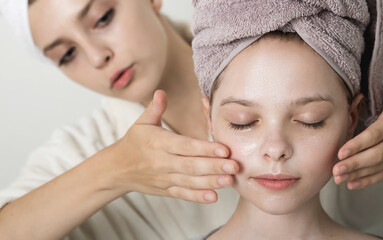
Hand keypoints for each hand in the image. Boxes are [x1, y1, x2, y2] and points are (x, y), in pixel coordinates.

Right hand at [106, 90, 238, 202]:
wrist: (116, 169)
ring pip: (189, 182)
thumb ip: (155, 108)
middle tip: (234, 166)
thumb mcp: (141, 123)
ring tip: (229, 181)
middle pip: (191, 165)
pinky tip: (213, 196)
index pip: (185, 146)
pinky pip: (182, 194)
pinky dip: (197, 197)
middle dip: (214, 166)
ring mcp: (164, 178)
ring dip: (210, 182)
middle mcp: (162, 162)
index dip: (205, 149)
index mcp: (159, 143)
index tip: (224, 149)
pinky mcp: (165, 190)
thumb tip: (161, 92)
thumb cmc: (133, 143)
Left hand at [333, 64, 382, 188]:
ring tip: (339, 178)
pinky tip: (352, 184)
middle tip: (335, 169)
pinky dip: (368, 180)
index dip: (359, 144)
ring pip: (378, 167)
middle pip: (376, 155)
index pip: (376, 135)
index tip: (341, 151)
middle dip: (354, 164)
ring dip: (358, 174)